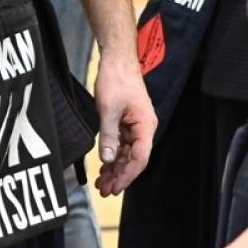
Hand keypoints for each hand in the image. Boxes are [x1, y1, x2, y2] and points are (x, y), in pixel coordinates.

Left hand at [91, 53, 155, 194]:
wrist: (117, 58)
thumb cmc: (116, 78)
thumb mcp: (108, 108)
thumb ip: (108, 135)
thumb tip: (107, 159)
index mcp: (145, 125)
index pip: (140, 158)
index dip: (127, 174)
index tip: (115, 187)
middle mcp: (143, 127)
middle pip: (134, 158)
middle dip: (120, 175)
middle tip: (105, 189)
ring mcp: (135, 125)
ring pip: (127, 153)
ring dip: (115, 168)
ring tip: (102, 182)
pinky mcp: (126, 121)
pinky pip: (122, 144)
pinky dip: (113, 155)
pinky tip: (104, 165)